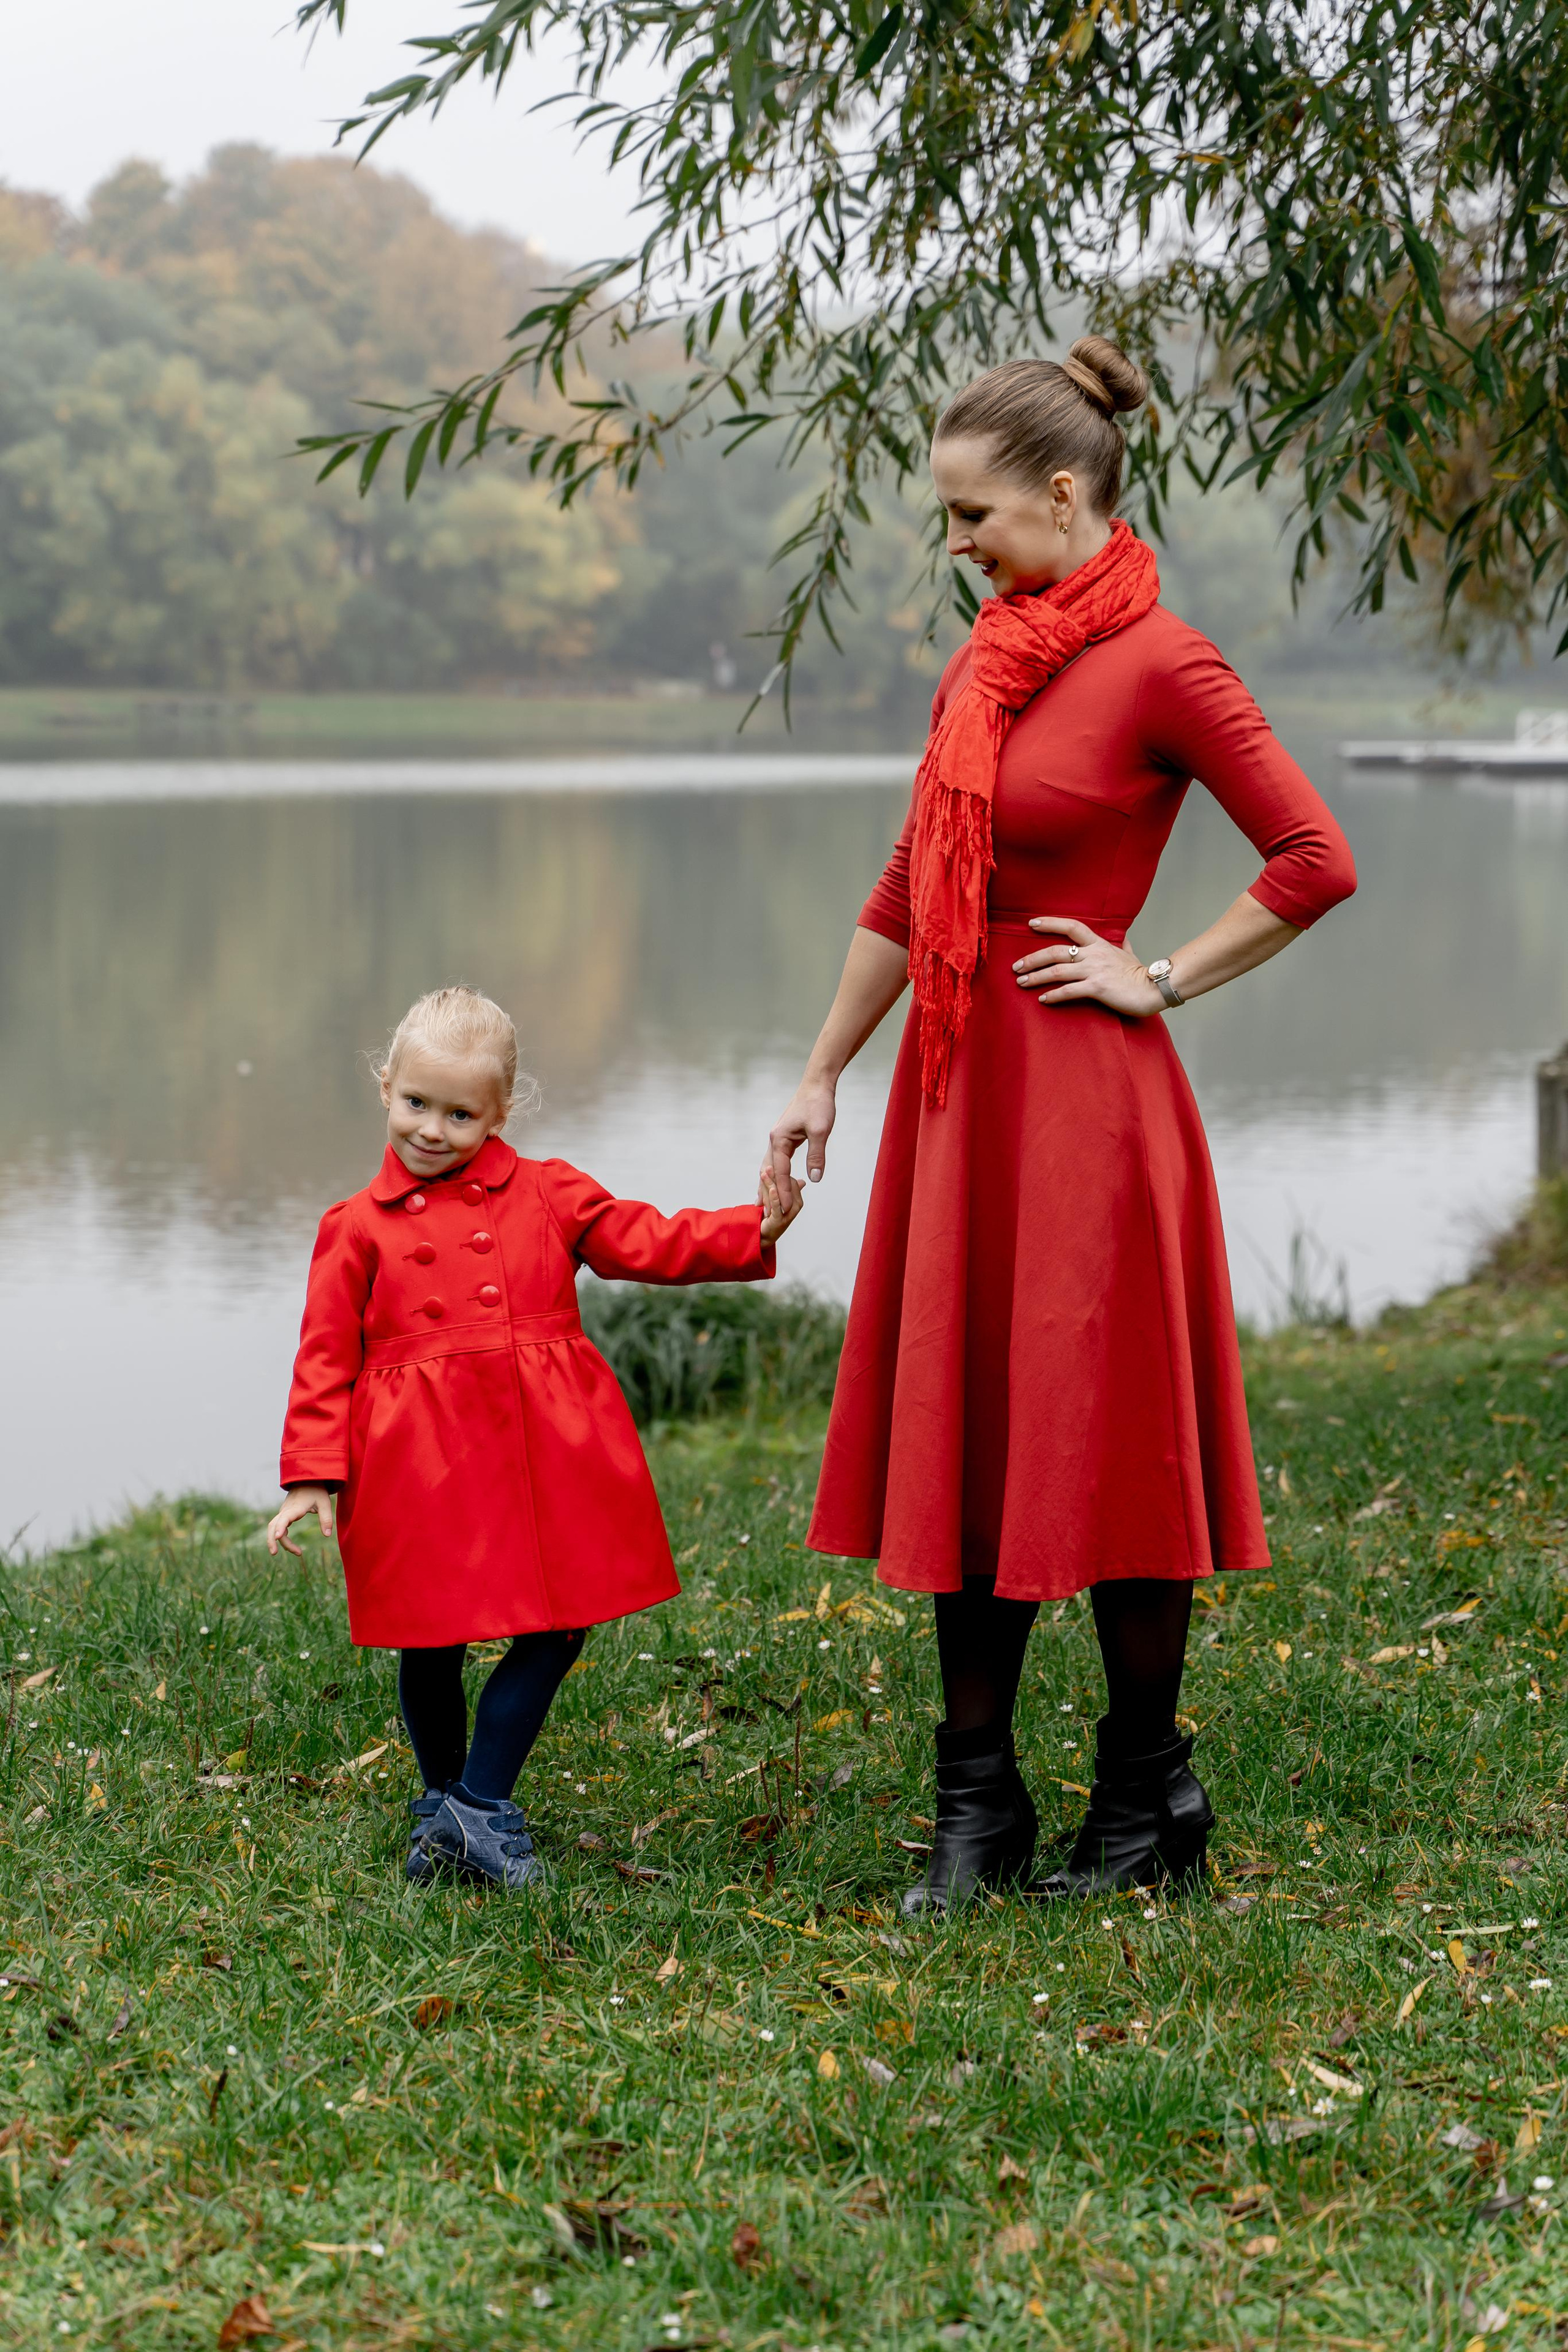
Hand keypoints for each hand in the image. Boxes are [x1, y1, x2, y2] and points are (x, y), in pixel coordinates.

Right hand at [267, 1485, 335, 1557]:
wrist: (307, 1479)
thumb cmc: (316, 1491)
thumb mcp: (325, 1503)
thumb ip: (326, 1519)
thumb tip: (327, 1535)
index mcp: (295, 1507)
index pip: (284, 1519)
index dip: (280, 1528)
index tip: (277, 1537)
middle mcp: (286, 1510)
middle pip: (273, 1526)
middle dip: (272, 1540)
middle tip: (275, 1554)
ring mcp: (283, 1512)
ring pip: (274, 1527)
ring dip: (279, 1541)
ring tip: (298, 1552)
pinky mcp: (285, 1514)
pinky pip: (278, 1527)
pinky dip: (282, 1537)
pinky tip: (291, 1546)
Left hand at [757, 1163, 802, 1245]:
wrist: (764, 1234)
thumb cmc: (771, 1215)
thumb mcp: (779, 1198)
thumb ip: (786, 1188)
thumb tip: (802, 1182)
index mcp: (797, 1198)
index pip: (791, 1180)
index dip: (779, 1173)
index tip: (770, 1166)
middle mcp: (796, 1205)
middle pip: (785, 1186)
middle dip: (773, 1177)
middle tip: (765, 1169)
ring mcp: (789, 1213)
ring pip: (779, 1193)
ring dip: (769, 1183)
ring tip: (763, 1173)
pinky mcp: (780, 1219)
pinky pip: (777, 1205)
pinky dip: (774, 1196)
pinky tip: (771, 1189)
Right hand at [767, 1072, 837, 1212]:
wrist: (817, 1085)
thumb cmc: (819, 1105)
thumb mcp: (821, 1131)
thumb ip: (816, 1155)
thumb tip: (815, 1179)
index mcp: (779, 1139)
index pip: (781, 1172)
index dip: (783, 1192)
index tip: (784, 1210)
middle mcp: (774, 1139)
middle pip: (768, 1171)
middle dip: (768, 1192)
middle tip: (765, 1213)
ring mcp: (778, 1138)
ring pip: (770, 1166)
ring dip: (768, 1184)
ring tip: (763, 1203)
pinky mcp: (785, 1137)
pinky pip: (778, 1160)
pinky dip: (776, 1173)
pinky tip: (777, 1181)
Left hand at [1011, 916, 1165, 1017]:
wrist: (1154, 988)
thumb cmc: (1140, 974)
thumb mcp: (1130, 953)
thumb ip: (1123, 943)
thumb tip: (1125, 936)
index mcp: (1099, 944)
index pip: (1071, 926)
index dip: (1050, 923)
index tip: (1031, 924)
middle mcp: (1094, 955)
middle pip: (1056, 951)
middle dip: (1032, 959)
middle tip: (1016, 967)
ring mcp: (1095, 971)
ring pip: (1057, 971)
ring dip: (1036, 977)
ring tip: (1021, 982)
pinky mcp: (1097, 988)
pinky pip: (1069, 991)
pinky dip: (1053, 995)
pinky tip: (1042, 999)